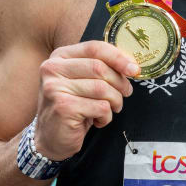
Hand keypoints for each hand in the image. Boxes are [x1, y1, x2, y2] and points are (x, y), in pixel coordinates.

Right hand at [34, 40, 139, 160]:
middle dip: (119, 83)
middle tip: (125, 93)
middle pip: (100, 68)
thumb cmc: (73, 107)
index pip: (94, 48)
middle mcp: (53, 69)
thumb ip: (101, 68)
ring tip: (110, 109)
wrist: (51, 138)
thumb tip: (132, 66)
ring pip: (102, 88)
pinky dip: (106, 116)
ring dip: (115, 101)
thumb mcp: (83, 81)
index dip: (118, 57)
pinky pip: (100, 107)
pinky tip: (97, 121)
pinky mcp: (63, 107)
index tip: (134, 69)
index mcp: (59, 56)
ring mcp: (55, 88)